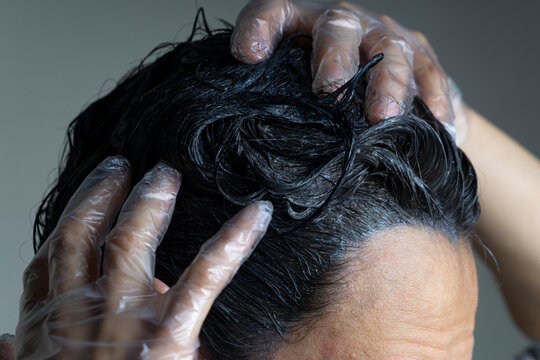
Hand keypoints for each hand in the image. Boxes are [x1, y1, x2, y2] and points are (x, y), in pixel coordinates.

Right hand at [15, 157, 271, 358]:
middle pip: (83, 236)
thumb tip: (4, 342)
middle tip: (121, 166)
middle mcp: (78, 315)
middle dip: (101, 195)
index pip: (48, 261)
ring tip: (165, 174)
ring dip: (150, 201)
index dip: (67, 220)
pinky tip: (256, 214)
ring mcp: (120, 322)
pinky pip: (205, 275)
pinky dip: (233, 240)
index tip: (86, 196)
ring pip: (131, 242)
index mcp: (44, 332)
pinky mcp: (167, 338)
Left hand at [231, 0, 467, 142]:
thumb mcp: (295, 94)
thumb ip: (278, 106)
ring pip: (389, 50)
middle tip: (329, 88)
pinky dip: (435, 99)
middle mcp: (343, 23)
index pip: (274, 12)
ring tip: (382, 116)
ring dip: (387, 83)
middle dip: (334, 56)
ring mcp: (384, 36)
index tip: (248, 55)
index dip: (259, 28)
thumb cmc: (323, 97)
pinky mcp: (421, 56)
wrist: (384, 89)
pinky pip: (431, 74)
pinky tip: (439, 126)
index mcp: (301, 25)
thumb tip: (254, 154)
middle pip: (338, 26)